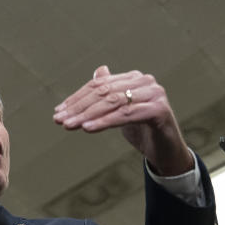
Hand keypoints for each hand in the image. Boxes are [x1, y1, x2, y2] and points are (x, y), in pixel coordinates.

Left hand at [53, 66, 193, 174]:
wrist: (167, 152)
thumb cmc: (143, 131)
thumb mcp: (122, 110)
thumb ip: (111, 92)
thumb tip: (99, 71)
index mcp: (134, 78)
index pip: (99, 85)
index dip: (77, 98)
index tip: (58, 112)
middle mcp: (145, 82)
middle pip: (104, 92)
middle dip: (79, 107)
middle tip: (59, 120)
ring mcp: (154, 94)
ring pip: (113, 102)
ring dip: (87, 115)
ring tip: (69, 125)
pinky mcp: (159, 110)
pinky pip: (126, 115)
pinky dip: (104, 122)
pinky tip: (88, 128)